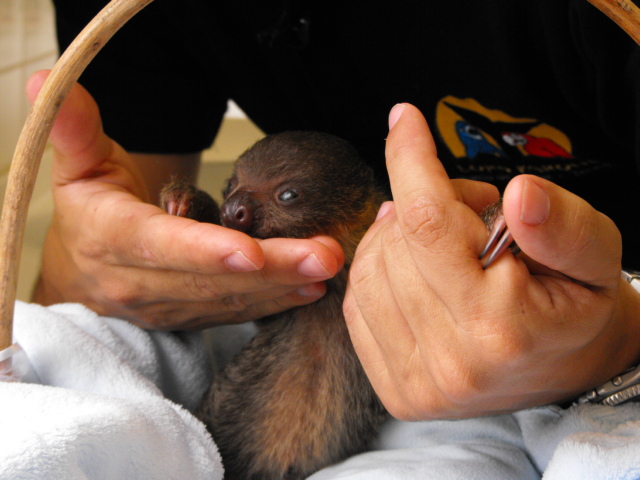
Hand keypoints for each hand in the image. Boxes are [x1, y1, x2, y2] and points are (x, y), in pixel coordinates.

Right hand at [29, 70, 343, 329]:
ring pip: (229, 300)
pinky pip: (233, 313)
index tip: (253, 252)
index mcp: (112, 238)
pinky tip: (308, 290)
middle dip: (272, 269)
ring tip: (328, 269)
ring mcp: (165, 306)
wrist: (83, 263)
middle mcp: (139, 282)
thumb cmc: (90, 208)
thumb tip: (48, 80)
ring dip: (282, 287)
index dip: (206, 251)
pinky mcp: (187, 317)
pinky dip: (272, 302)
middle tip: (326, 254)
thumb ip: (73, 129)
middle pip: (210, 279)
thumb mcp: (77, 166)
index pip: (162, 246)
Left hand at [344, 103, 639, 419]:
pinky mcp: (397, 391)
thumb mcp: (597, 256)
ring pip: (369, 272)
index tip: (404, 119)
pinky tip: (413, 267)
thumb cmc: (580, 305)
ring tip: (445, 239)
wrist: (568, 369)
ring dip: (396, 236)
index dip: (409, 161)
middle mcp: (453, 363)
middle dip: (422, 204)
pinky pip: (357, 305)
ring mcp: (419, 383)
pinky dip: (379, 270)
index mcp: (502, 328)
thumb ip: (564, 224)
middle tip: (468, 209)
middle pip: (396, 245)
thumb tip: (519, 195)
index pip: (429, 224)